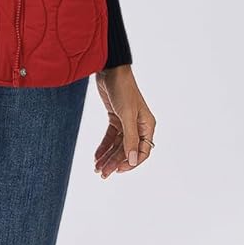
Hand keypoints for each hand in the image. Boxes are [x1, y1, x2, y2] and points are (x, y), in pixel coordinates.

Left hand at [92, 64, 154, 178]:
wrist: (110, 70)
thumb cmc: (123, 89)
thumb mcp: (127, 115)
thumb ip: (130, 138)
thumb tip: (132, 160)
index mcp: (147, 126)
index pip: (142, 152)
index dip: (130, 163)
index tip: (117, 171)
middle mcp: (139, 126)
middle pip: (127, 150)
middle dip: (115, 163)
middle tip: (102, 174)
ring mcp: (126, 122)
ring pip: (117, 145)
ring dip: (107, 157)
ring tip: (97, 168)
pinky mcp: (115, 118)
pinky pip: (110, 137)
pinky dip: (103, 147)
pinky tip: (96, 156)